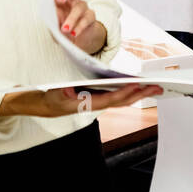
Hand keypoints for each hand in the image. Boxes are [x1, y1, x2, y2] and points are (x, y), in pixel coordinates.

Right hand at [0, 82, 161, 120]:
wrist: (35, 104)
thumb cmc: (43, 97)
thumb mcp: (49, 92)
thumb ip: (60, 91)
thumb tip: (70, 90)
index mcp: (82, 104)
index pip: (108, 99)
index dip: (124, 94)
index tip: (139, 87)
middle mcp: (90, 104)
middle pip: (119, 101)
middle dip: (139, 94)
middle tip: (157, 87)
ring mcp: (92, 102)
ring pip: (118, 99)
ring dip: (136, 93)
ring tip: (153, 87)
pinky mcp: (92, 98)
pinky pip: (113, 96)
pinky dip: (126, 91)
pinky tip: (135, 87)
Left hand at [53, 0, 106, 55]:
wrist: (76, 41)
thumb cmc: (62, 29)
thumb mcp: (54, 25)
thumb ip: (53, 18)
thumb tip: (53, 13)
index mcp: (60, 0)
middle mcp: (72, 0)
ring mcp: (82, 7)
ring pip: (78, 8)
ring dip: (71, 19)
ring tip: (65, 29)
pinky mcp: (90, 16)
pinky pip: (86, 19)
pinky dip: (79, 27)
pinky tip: (73, 33)